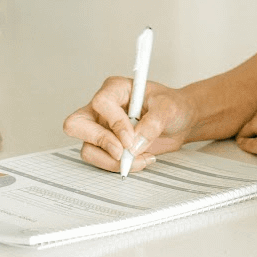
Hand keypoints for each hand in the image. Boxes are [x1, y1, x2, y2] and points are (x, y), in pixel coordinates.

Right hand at [62, 77, 194, 173]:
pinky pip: (101, 161)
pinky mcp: (106, 146)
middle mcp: (103, 108)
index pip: (101, 103)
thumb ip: (152, 124)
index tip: (131, 138)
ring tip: (140, 159)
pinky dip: (119, 167)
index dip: (114, 123)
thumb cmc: (172, 107)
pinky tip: (140, 160)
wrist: (180, 122)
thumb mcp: (168, 109)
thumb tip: (135, 144)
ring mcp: (101, 128)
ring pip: (88, 148)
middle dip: (99, 142)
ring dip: (112, 161)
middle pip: (77, 124)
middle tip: (121, 153)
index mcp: (116, 89)